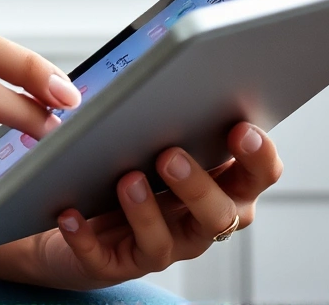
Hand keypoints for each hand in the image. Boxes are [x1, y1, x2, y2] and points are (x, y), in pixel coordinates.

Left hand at [23, 122, 283, 289]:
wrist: (74, 213)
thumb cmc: (127, 160)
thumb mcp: (153, 132)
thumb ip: (172, 109)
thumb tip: (169, 64)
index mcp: (220, 183)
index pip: (258, 175)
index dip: (258, 156)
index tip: (242, 129)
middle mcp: (197, 221)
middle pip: (219, 213)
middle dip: (198, 185)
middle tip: (171, 154)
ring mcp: (160, 246)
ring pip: (166, 241)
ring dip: (147, 211)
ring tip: (126, 178)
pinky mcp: (115, 264)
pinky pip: (103, 258)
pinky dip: (86, 237)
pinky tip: (70, 214)